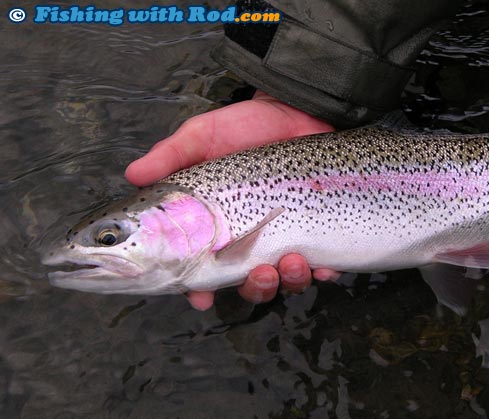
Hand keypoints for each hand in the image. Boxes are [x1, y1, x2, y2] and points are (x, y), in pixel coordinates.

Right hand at [126, 91, 339, 309]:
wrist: (294, 109)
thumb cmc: (244, 125)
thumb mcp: (202, 136)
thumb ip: (171, 156)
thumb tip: (133, 174)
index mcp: (216, 227)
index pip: (202, 268)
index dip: (198, 290)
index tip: (200, 298)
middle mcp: (250, 239)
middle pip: (249, 284)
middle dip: (255, 288)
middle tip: (260, 273)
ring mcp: (285, 237)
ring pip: (286, 280)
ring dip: (289, 281)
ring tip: (293, 262)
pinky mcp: (316, 229)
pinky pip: (323, 266)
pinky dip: (323, 273)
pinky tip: (324, 266)